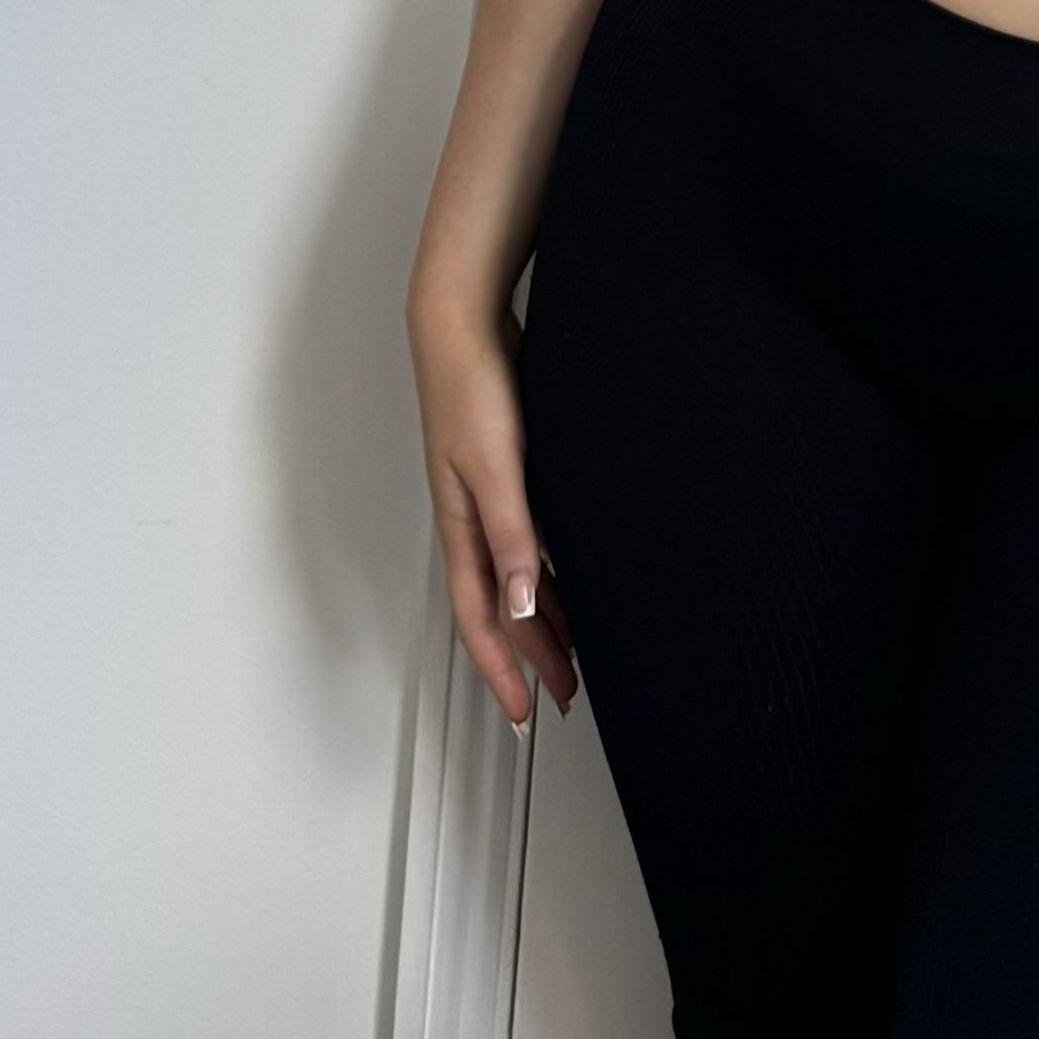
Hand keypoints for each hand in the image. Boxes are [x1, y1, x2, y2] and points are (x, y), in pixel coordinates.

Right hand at [407, 296, 577, 731]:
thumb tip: (523, 606)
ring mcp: (489, 500)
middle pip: (499, 610)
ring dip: (542, 622)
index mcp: (464, 528)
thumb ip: (512, 534)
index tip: (525, 713)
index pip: (480, 620)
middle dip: (527, 659)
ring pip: (515, 581)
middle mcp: (474, 522)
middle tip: (561, 697)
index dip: (502, 670)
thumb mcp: (497, 467)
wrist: (467, 325)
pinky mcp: (509, 475)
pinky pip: (527, 546)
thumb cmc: (471, 388)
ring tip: (574, 655)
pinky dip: (547, 575)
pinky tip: (570, 580)